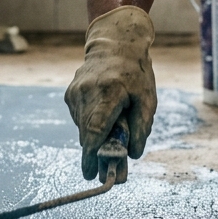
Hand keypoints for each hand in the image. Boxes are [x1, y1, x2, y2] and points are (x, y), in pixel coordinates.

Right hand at [64, 6, 155, 179]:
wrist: (114, 44)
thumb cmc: (135, 73)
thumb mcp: (147, 99)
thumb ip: (141, 126)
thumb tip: (134, 154)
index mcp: (109, 92)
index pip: (95, 129)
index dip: (91, 154)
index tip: (89, 174)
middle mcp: (86, 92)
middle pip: (88, 134)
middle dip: (97, 156)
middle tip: (110, 174)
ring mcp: (75, 93)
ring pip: (82, 128)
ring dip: (95, 141)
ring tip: (112, 143)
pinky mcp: (70, 95)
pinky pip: (80, 119)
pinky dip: (91, 126)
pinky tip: (104, 119)